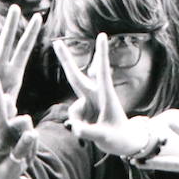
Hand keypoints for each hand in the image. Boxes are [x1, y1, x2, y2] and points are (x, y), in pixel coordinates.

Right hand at [0, 6, 40, 106]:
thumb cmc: (0, 116)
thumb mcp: (9, 108)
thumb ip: (9, 104)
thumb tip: (4, 100)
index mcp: (15, 72)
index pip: (23, 50)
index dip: (30, 35)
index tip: (38, 18)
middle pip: (5, 43)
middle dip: (11, 25)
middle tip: (16, 7)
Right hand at [55, 33, 160, 157]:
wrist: (122, 143)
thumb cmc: (119, 138)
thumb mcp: (106, 137)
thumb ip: (90, 132)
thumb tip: (74, 127)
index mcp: (107, 95)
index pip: (103, 73)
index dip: (101, 54)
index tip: (102, 35)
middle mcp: (95, 96)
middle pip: (76, 77)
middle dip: (66, 60)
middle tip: (56, 42)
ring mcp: (87, 103)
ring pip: (73, 112)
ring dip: (80, 124)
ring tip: (96, 131)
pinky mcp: (82, 111)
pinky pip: (73, 120)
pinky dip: (79, 128)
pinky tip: (90, 131)